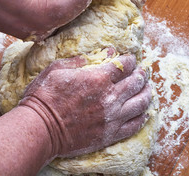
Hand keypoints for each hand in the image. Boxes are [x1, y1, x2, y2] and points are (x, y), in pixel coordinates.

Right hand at [19, 54, 151, 157]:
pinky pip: (134, 125)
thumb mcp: (57, 69)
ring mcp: (112, 117)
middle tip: (143, 72)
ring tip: (148, 89)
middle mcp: (110, 97)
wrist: (40, 128)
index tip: (130, 59)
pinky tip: (144, 113)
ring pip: (140, 103)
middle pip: (136, 82)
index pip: (124, 65)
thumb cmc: (44, 96)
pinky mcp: (109, 134)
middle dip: (142, 74)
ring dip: (147, 93)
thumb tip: (100, 53)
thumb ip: (80, 60)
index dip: (129, 60)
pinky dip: (142, 117)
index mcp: (98, 78)